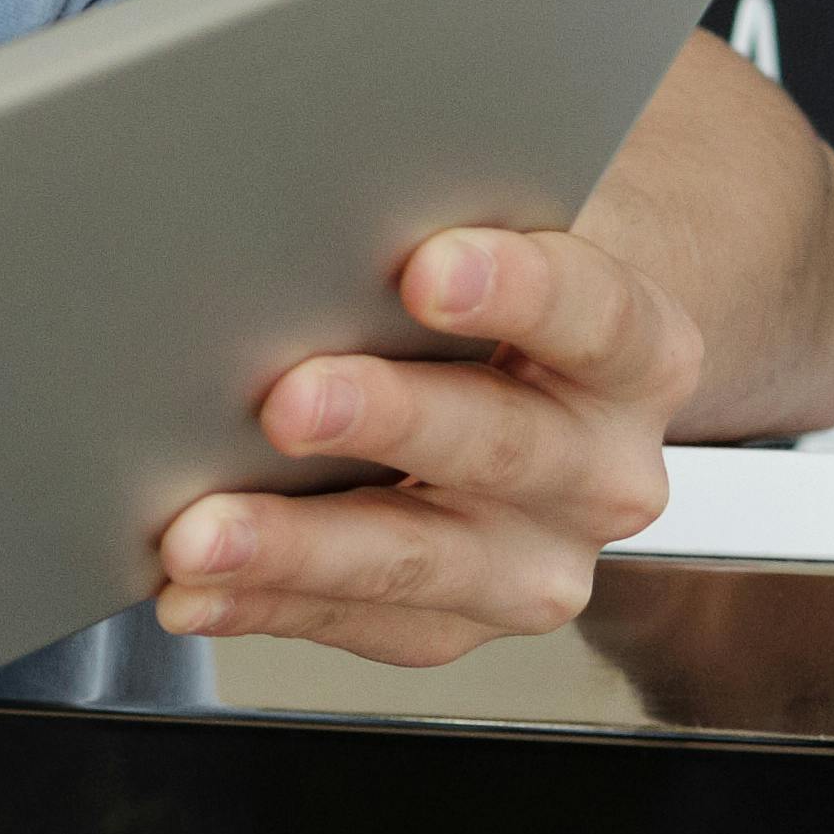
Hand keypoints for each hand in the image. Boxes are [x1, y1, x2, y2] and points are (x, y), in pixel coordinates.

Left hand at [143, 223, 703, 670]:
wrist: (526, 373)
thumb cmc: (485, 284)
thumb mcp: (490, 229)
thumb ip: (433, 217)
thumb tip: (310, 209)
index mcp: (638, 351)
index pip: (595, 316)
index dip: (519, 290)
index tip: (429, 269)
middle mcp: (606, 470)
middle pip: (502, 446)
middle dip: (388, 422)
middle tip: (287, 401)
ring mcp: (538, 559)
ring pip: (426, 563)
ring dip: (301, 549)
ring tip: (201, 534)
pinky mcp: (460, 621)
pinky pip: (361, 624)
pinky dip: (266, 605)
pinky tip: (196, 591)